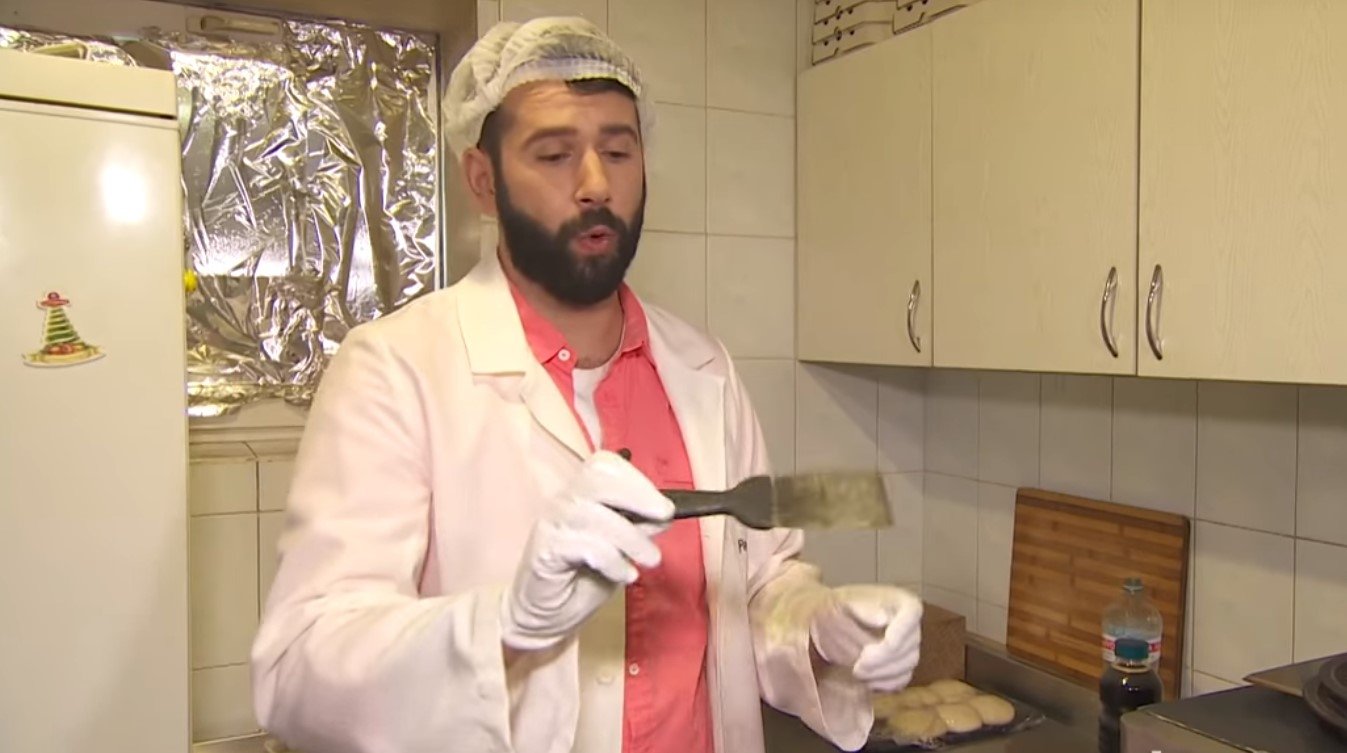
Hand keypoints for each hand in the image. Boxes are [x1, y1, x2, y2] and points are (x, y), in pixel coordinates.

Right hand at [500, 450, 673, 651]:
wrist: (547, 614)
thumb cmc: (584, 577)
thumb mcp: (622, 549)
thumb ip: (639, 528)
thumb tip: (664, 515)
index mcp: (582, 493)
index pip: (604, 464)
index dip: (636, 479)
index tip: (664, 506)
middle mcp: (563, 501)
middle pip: (596, 479)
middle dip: (636, 494)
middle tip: (664, 516)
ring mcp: (551, 524)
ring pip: (594, 515)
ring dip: (630, 537)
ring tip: (649, 559)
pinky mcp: (544, 550)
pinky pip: (584, 546)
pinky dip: (612, 560)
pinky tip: (625, 575)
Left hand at [809, 584, 922, 692]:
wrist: (831, 623)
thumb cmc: (838, 608)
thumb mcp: (844, 602)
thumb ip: (864, 609)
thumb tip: (883, 618)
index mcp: (904, 602)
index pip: (911, 617)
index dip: (894, 638)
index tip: (867, 652)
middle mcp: (912, 625)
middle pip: (909, 648)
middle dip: (882, 661)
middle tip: (856, 667)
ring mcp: (910, 647)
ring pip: (906, 666)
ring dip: (881, 674)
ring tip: (857, 673)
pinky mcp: (903, 666)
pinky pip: (902, 679)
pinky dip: (884, 683)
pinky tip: (865, 680)